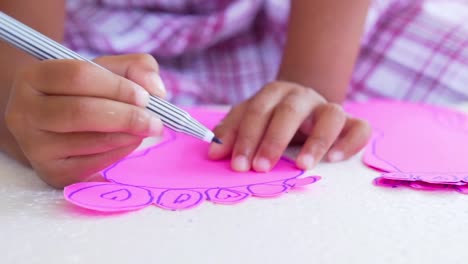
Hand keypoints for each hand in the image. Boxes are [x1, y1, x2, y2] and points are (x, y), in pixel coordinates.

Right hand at [5, 54, 165, 187]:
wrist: (59, 127)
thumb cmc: (87, 93)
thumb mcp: (108, 71)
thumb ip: (136, 68)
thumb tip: (155, 89)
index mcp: (34, 77)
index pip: (78, 76)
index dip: (117, 87)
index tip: (145, 97)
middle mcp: (25, 112)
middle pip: (81, 112)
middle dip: (127, 117)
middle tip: (155, 121)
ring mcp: (35, 146)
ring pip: (90, 140)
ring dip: (128, 136)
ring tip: (145, 129)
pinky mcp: (52, 172)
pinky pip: (93, 164)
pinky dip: (120, 153)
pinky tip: (130, 142)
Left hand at [208, 81, 370, 171]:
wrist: (303, 105)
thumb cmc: (272, 118)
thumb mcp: (250, 120)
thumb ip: (233, 132)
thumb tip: (215, 152)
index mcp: (273, 93)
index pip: (256, 111)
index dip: (245, 137)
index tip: (237, 164)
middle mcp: (302, 96)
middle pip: (288, 112)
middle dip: (272, 140)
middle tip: (261, 167)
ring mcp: (327, 107)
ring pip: (329, 115)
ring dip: (316, 141)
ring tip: (302, 166)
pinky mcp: (350, 121)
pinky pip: (359, 127)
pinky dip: (350, 142)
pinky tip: (335, 159)